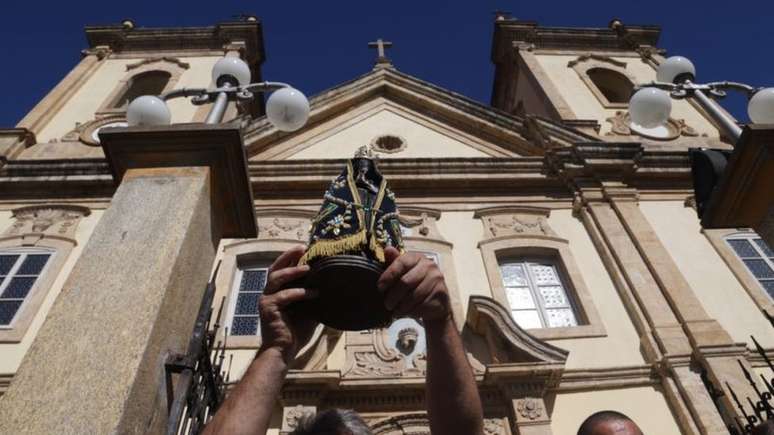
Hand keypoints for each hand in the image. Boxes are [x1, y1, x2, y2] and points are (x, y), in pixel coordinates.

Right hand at [258, 245, 317, 361]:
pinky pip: (283, 296)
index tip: (305, 247)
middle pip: (275, 267)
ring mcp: (266, 300)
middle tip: (302, 248)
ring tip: (308, 268)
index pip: (282, 268)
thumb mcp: (309, 310)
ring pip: (276, 278)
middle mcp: (269, 293)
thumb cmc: (296, 332)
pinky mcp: (268, 309)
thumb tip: (334, 285)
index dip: (291, 257)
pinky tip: (313, 293)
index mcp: (277, 291)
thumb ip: (314, 296)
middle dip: (288, 256)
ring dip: (293, 271)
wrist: (284, 351)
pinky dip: (298, 293)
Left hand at [377, 247, 450, 322]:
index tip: (380, 288)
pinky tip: (407, 313)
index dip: (388, 276)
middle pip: (405, 282)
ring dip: (401, 307)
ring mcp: (437, 279)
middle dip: (393, 296)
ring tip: (395, 311)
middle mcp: (429, 266)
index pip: (401, 263)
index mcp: (418, 257)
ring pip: (412, 297)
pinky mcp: (441, 294)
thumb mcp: (404, 273)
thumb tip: (387, 248)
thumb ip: (395, 262)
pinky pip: (421, 306)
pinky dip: (410, 312)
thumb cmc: (416, 285)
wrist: (437, 302)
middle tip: (387, 304)